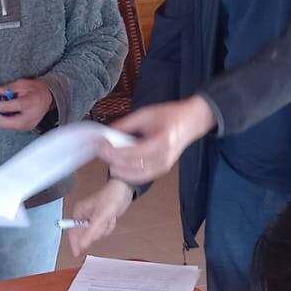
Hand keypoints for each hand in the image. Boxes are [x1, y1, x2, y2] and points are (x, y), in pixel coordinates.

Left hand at [0, 78, 53, 131]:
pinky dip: (8, 123)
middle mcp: (32, 114)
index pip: (18, 106)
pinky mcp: (28, 127)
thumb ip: (8, 88)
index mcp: (32, 101)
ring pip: (13, 127)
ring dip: (3, 121)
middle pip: (14, 123)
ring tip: (1, 113)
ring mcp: (31, 123)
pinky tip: (7, 116)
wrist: (46, 97)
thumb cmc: (35, 90)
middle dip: (1, 120)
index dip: (4, 106)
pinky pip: (15, 128)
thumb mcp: (22, 84)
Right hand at [67, 179, 133, 257]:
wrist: (124, 190)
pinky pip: (103, 230)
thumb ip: (91, 232)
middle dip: (97, 231)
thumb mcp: (101, 216)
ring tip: (110, 217)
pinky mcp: (101, 220)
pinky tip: (112, 218)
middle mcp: (83, 216)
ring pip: (96, 233)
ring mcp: (92, 219)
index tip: (77, 254)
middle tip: (105, 221)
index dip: (75, 243)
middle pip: (85, 234)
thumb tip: (82, 245)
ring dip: (105, 228)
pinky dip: (108, 226)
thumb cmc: (111, 199)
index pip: (73, 232)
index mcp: (78, 212)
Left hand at [100, 95, 215, 182]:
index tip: (99, 144)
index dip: (113, 150)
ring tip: (105, 159)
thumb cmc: (171, 115)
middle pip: (132, 165)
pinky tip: (117, 167)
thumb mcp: (146, 113)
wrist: (192, 122)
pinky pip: (142, 177)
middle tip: (98, 150)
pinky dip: (127, 174)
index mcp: (162, 141)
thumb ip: (126, 124)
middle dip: (111, 159)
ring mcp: (164, 166)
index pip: (132, 152)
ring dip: (117, 168)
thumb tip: (108, 133)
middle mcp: (164, 157)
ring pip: (135, 175)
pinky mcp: (163, 170)